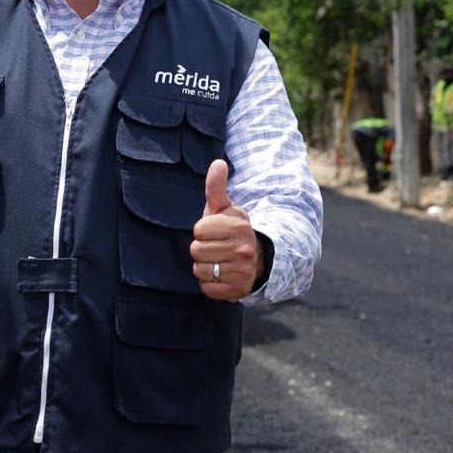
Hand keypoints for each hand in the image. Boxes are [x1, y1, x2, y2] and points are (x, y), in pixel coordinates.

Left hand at [190, 159, 263, 300]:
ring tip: (218, 261)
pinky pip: (207, 289)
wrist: (256, 257)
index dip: (202, 231)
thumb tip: (217, 162)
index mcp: (238, 226)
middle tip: (215, 247)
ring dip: (205, 267)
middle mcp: (243, 249)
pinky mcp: (238, 290)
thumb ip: (216, 187)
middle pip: (196, 251)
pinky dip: (210, 284)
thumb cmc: (231, 230)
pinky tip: (221, 275)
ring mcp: (242, 271)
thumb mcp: (225, 208)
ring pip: (200, 271)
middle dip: (201, 250)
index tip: (214, 231)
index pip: (198, 230)